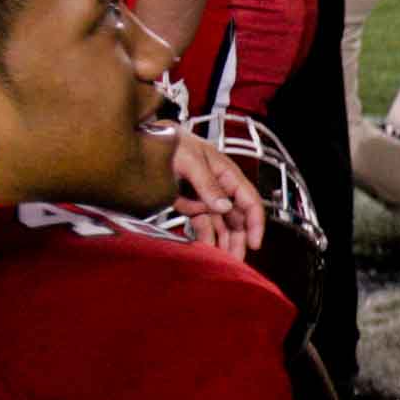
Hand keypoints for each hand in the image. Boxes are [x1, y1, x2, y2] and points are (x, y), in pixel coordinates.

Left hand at [171, 128, 265, 259]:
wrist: (144, 139)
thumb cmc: (170, 142)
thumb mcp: (190, 160)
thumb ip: (207, 183)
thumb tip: (224, 206)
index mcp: (226, 172)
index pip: (250, 199)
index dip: (255, 222)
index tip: (254, 243)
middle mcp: (219, 186)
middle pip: (237, 216)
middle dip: (239, 239)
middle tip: (236, 260)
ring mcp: (204, 196)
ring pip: (220, 223)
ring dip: (223, 241)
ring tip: (223, 261)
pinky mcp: (188, 203)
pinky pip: (200, 223)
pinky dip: (204, 236)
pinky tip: (205, 250)